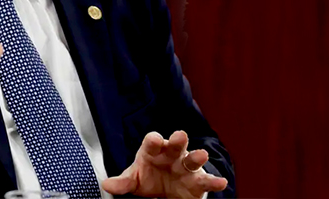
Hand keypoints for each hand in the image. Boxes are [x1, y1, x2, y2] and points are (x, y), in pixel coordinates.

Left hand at [102, 130, 227, 198]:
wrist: (165, 191)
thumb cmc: (149, 177)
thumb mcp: (135, 178)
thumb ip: (123, 182)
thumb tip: (107, 184)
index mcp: (153, 151)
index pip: (153, 142)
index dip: (154, 140)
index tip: (155, 140)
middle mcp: (172, 155)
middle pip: (175, 144)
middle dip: (178, 140)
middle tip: (180, 136)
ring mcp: (186, 167)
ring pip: (193, 159)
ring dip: (197, 157)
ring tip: (201, 156)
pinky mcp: (198, 181)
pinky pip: (207, 181)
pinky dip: (214, 181)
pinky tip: (221, 182)